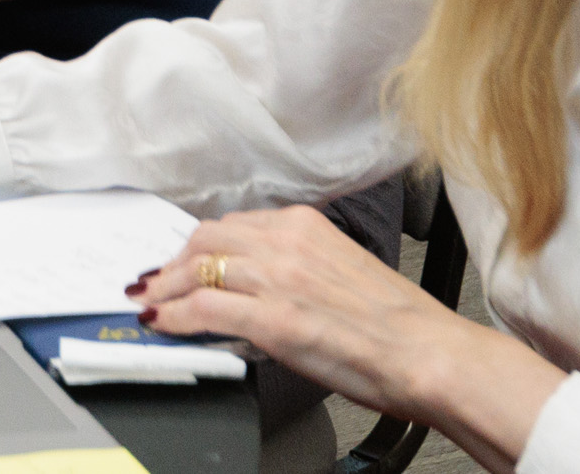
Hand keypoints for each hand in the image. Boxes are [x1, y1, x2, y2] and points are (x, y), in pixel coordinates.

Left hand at [135, 206, 567, 464]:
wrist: (429, 354)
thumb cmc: (400, 325)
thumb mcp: (343, 271)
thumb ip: (300, 267)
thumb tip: (265, 286)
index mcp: (306, 226)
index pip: (234, 225)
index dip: (201, 246)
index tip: (186, 259)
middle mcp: (287, 243)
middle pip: (205, 240)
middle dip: (174, 263)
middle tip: (158, 282)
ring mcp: (276, 279)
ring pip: (195, 269)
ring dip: (164, 290)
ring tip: (150, 306)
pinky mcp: (272, 320)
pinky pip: (201, 309)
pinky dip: (173, 317)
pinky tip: (162, 327)